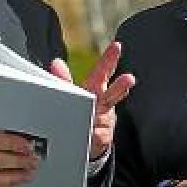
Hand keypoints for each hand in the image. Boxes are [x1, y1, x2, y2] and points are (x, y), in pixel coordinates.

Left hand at [48, 41, 135, 159]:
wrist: (90, 140)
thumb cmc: (82, 110)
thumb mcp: (74, 93)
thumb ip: (64, 80)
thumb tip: (56, 63)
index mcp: (96, 89)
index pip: (103, 72)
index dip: (110, 59)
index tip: (117, 46)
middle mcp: (104, 103)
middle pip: (114, 93)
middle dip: (121, 86)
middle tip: (129, 78)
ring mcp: (106, 120)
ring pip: (105, 117)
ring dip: (102, 118)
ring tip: (99, 118)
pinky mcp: (103, 137)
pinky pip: (96, 134)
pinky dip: (90, 133)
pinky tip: (88, 134)